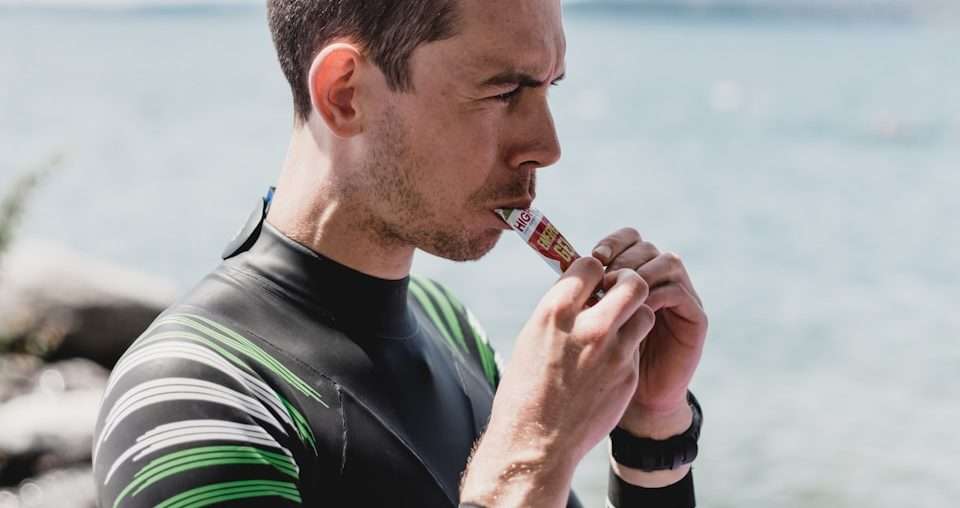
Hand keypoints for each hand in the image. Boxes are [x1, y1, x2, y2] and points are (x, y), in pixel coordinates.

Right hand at [460, 256, 655, 506]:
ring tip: (617, 328)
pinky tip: (608, 363)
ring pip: (644, 312)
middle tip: (619, 293)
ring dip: (634, 314)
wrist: (535, 441)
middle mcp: (589, 327)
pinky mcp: (628, 375)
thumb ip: (561, 311)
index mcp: (556, 312)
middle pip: (631, 282)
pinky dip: (628, 347)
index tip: (592, 278)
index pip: (590, 264)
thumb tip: (582, 290)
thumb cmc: (525, 389)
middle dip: (628, 282)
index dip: (594, 268)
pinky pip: (637, 346)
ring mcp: (613, 352)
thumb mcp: (532, 338)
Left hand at [592, 228, 706, 437]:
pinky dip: (658, 293)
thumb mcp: (587, 321)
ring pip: (667, 262)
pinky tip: (638, 308)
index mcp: (632, 275)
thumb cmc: (597, 362)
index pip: (628, 239)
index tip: (593, 257)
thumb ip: (584, 291)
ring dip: (641, 272)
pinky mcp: (695, 319)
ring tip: (620, 291)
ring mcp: (680, 298)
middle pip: (647, 247)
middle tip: (606, 275)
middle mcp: (658, 281)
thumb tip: (564, 261)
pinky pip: (680, 292)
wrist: (627, 403)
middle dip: (625, 256)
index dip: (612, 242)